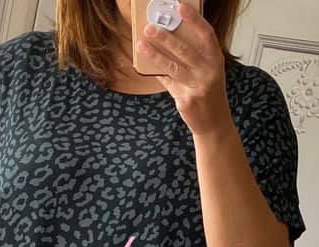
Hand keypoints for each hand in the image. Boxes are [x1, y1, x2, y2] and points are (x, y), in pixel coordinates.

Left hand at [137, 1, 232, 135]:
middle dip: (165, 37)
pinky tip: (146, 66)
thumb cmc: (210, 94)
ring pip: (172, 67)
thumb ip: (196, 57)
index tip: (181, 7)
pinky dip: (157, 73)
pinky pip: (168, 83)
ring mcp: (197, 87)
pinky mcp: (186, 100)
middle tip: (150, 28)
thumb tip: (172, 38)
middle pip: (184, 50)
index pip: (206, 34)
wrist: (214, 123)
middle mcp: (208, 72)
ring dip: (154, 55)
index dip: (194, 20)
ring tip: (141, 45)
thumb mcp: (209, 71)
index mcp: (216, 60)